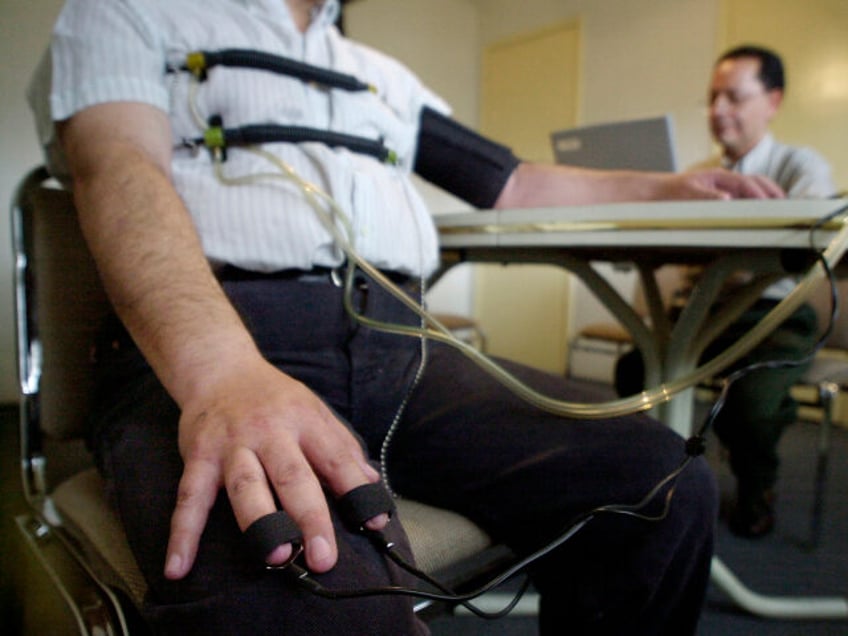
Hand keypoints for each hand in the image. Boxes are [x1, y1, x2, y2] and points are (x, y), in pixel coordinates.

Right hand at [163, 354, 385, 578]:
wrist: (221, 369)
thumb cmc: (275, 400)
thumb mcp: (314, 412)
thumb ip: (342, 448)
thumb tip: (371, 484)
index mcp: (305, 421)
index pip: (336, 457)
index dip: (356, 489)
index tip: (374, 522)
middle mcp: (270, 431)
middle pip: (292, 476)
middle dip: (309, 517)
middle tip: (324, 556)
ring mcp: (232, 444)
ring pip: (245, 485)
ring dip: (259, 522)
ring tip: (275, 557)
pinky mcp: (198, 455)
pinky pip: (189, 497)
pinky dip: (183, 533)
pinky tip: (179, 567)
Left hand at [665, 168, 784, 199]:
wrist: (657, 193)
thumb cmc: (671, 192)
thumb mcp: (688, 194)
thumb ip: (707, 196)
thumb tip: (727, 198)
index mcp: (718, 176)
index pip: (745, 182)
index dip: (759, 193)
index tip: (769, 203)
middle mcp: (724, 180)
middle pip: (755, 181)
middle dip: (771, 190)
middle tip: (785, 202)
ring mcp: (723, 187)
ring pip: (751, 188)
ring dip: (766, 195)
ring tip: (780, 206)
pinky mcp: (721, 196)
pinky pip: (743, 197)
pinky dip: (755, 201)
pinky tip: (761, 210)